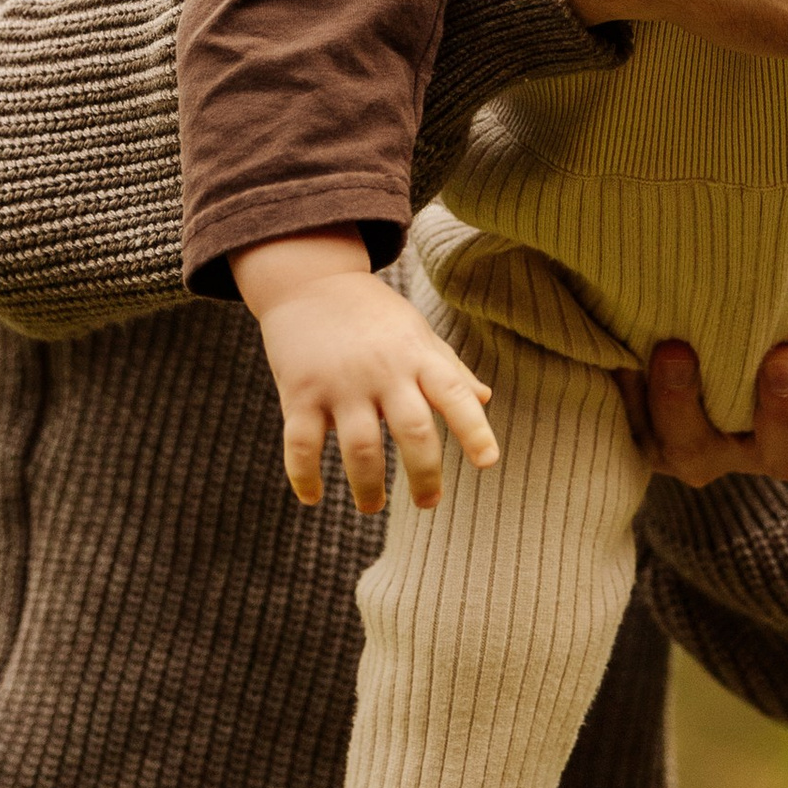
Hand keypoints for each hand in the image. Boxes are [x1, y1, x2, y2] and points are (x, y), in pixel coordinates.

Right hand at [231, 234, 496, 513]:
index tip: (488, 462)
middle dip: (425, 475)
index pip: (454, 393)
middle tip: (429, 503)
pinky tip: (313, 498)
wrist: (308, 281)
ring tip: (372, 506)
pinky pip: (302, 445)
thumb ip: (449, 369)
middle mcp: (383, 370)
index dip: (474, 429)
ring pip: (361, 448)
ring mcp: (339, 382)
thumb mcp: (416, 333)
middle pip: (413, 430)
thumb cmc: (373, 314)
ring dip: (368, 487)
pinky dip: (304, 477)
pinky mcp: (299, 392)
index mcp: (417, 355)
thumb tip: (485, 399)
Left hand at [617, 339, 787, 483]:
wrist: (704, 312)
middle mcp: (771, 444)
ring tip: (674, 349)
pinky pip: (638, 431)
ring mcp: (711, 446)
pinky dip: (629, 393)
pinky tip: (621, 350)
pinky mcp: (653, 438)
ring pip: (699, 450)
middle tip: (785, 357)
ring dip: (687, 404)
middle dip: (786, 409)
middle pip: (786, 454)